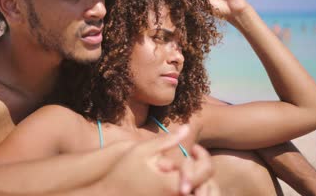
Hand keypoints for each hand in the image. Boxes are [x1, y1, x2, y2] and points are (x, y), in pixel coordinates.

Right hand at [97, 126, 216, 195]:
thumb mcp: (143, 150)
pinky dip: (192, 192)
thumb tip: (187, 127)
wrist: (107, 193)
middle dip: (204, 170)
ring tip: (188, 170)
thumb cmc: (122, 171)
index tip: (193, 147)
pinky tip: (180, 181)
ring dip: (201, 184)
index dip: (203, 155)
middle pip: (209, 187)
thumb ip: (167, 140)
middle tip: (193, 157)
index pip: (207, 170)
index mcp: (175, 184)